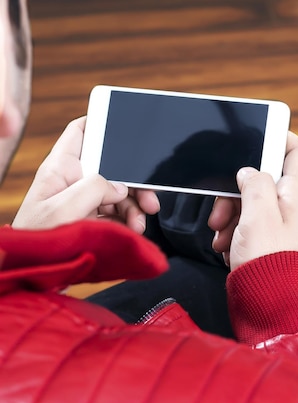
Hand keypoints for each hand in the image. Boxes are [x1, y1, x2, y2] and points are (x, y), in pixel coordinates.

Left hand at [12, 117, 159, 232]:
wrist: (36, 273)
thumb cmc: (38, 240)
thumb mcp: (63, 209)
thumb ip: (94, 188)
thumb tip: (120, 188)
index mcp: (60, 169)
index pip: (80, 133)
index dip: (102, 122)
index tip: (127, 126)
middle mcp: (73, 181)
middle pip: (112, 167)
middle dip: (134, 182)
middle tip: (150, 198)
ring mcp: (82, 201)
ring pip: (119, 193)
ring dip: (135, 207)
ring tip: (138, 224)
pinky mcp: (90, 220)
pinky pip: (118, 215)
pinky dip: (130, 222)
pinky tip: (132, 231)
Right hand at [208, 131, 297, 270]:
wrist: (271, 307)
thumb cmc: (268, 263)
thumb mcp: (257, 213)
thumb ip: (254, 182)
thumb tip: (250, 171)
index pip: (297, 151)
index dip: (279, 137)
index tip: (255, 137)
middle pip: (266, 179)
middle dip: (238, 191)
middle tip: (222, 211)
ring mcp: (288, 226)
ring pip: (255, 204)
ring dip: (233, 215)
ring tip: (222, 237)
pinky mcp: (276, 243)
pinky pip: (254, 226)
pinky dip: (238, 233)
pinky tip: (228, 248)